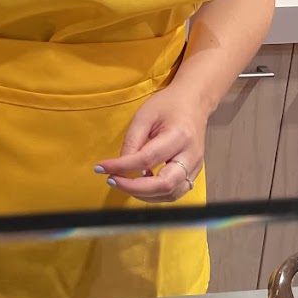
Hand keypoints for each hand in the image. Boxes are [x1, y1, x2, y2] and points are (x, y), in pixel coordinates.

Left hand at [95, 85, 206, 202]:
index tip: (101, 168)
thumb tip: (120, 166)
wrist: (194, 102)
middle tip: (112, 180)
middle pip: (165, 185)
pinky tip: (142, 183)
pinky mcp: (194, 173)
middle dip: (135, 189)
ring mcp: (195, 167)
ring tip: (124, 183)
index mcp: (178, 136)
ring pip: (171, 194)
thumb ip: (132, 141)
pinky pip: (175, 192)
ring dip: (144, 195)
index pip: (147, 159)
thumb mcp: (144, 115)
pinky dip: (156, 194)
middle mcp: (191, 156)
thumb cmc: (169, 105)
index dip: (122, 167)